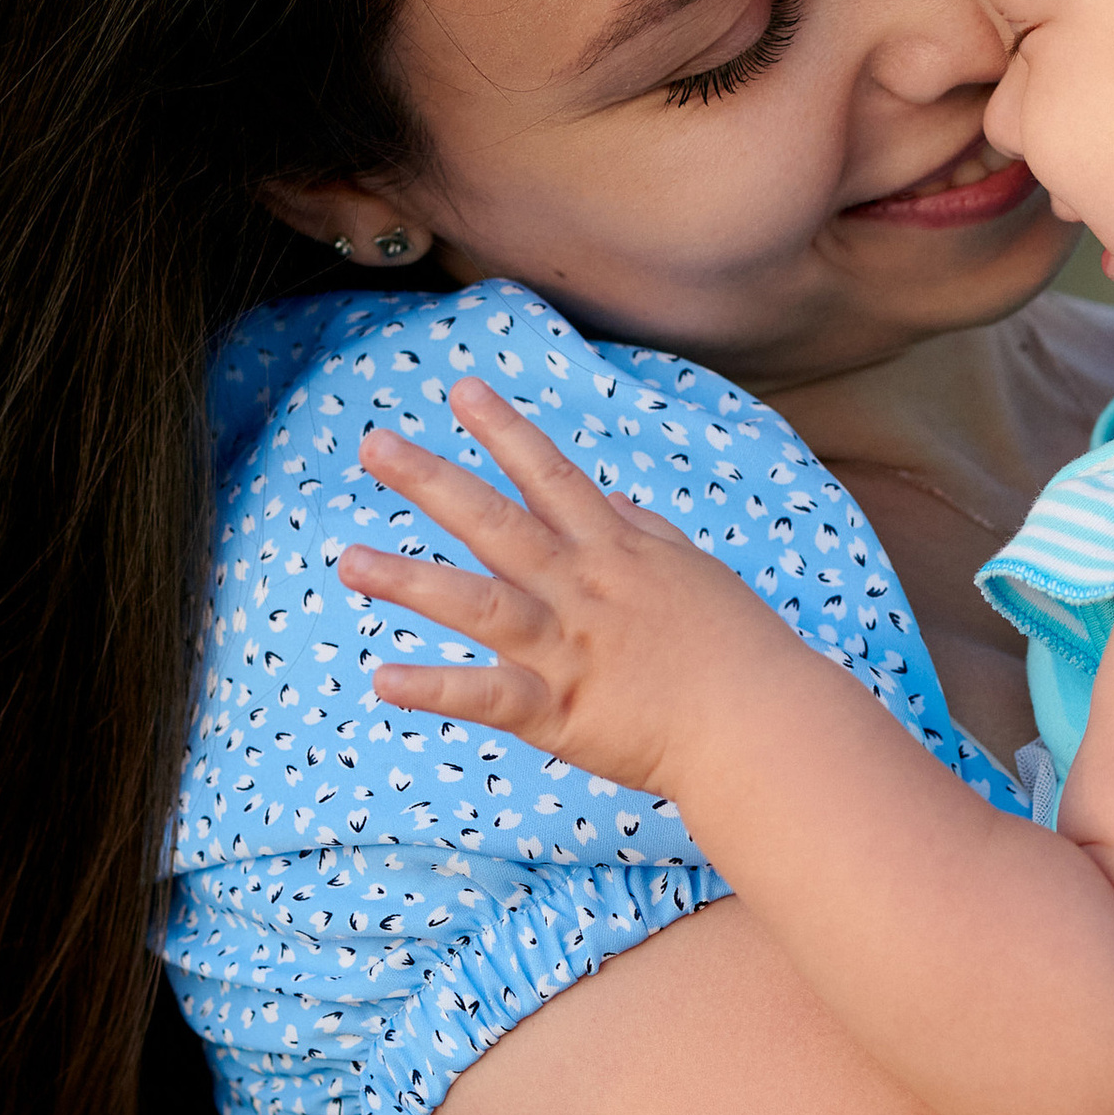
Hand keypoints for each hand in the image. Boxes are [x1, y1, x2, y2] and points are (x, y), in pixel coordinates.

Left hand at [337, 377, 801, 794]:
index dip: (504, 430)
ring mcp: (569, 649)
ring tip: (349, 561)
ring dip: (411, 580)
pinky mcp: (561, 713)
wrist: (764, 726)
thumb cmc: (740, 650)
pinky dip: (437, 688)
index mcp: (616, 551)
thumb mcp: (695, 574)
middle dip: (432, 481)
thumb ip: (645, 533)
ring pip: (479, 604)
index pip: (551, 476)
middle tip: (373, 445)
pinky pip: (489, 698)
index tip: (459, 388)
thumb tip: (609, 499)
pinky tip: (384, 678)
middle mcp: (584, 588)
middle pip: (496, 523)